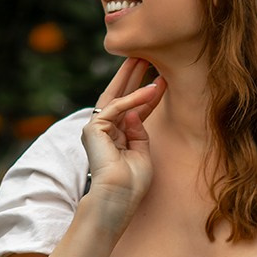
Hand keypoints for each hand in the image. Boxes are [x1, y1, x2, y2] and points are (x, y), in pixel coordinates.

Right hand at [82, 56, 166, 215]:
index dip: (147, 95)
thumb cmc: (131, 184)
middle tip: (145, 56)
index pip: (133, 111)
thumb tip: (136, 112)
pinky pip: (117, 107)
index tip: (162, 80)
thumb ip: (139, 131)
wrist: (118, 199)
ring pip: (116, 96)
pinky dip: (134, 98)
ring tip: (145, 58)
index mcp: (117, 138)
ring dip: (131, 77)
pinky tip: (151, 89)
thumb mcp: (142, 153)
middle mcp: (105, 131)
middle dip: (133, 77)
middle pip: (120, 97)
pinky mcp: (94, 129)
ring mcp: (97, 129)